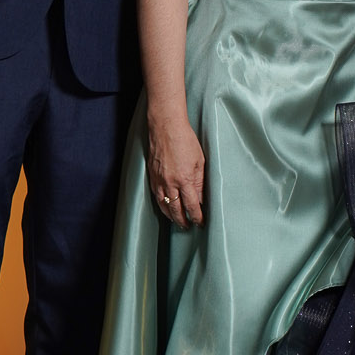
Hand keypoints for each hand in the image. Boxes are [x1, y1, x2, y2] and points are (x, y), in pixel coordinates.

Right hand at [145, 113, 205, 229]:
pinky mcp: (152, 176)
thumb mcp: (200, 161)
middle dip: (183, 220)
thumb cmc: (185, 140)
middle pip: (176, 210)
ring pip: (164, 205)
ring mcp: (159, 180)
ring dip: (171, 216)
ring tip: (177, 221)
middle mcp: (170, 183)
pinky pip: (156, 196)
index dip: (197, 217)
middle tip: (188, 227)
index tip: (201, 222)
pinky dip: (162, 205)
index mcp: (185, 180)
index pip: (192, 206)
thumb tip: (202, 198)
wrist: (166, 127)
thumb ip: (200, 182)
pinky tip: (166, 207)